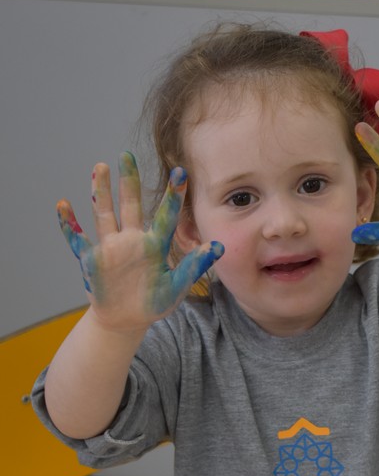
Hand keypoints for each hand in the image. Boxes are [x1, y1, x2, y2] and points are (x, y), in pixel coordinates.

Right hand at [57, 152, 223, 333]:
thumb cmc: (155, 302)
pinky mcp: (91, 260)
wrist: (127, 321)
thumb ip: (194, 266)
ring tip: (100, 167)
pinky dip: (69, 224)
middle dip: (128, 181)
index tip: (181, 172)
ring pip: (104, 214)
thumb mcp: (178, 287)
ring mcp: (110, 248)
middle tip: (127, 155)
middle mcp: (132, 240)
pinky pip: (77, 239)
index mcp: (155, 245)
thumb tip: (218, 247)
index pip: (166, 215)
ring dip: (100, 192)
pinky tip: (63, 205)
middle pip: (130, 205)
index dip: (173, 195)